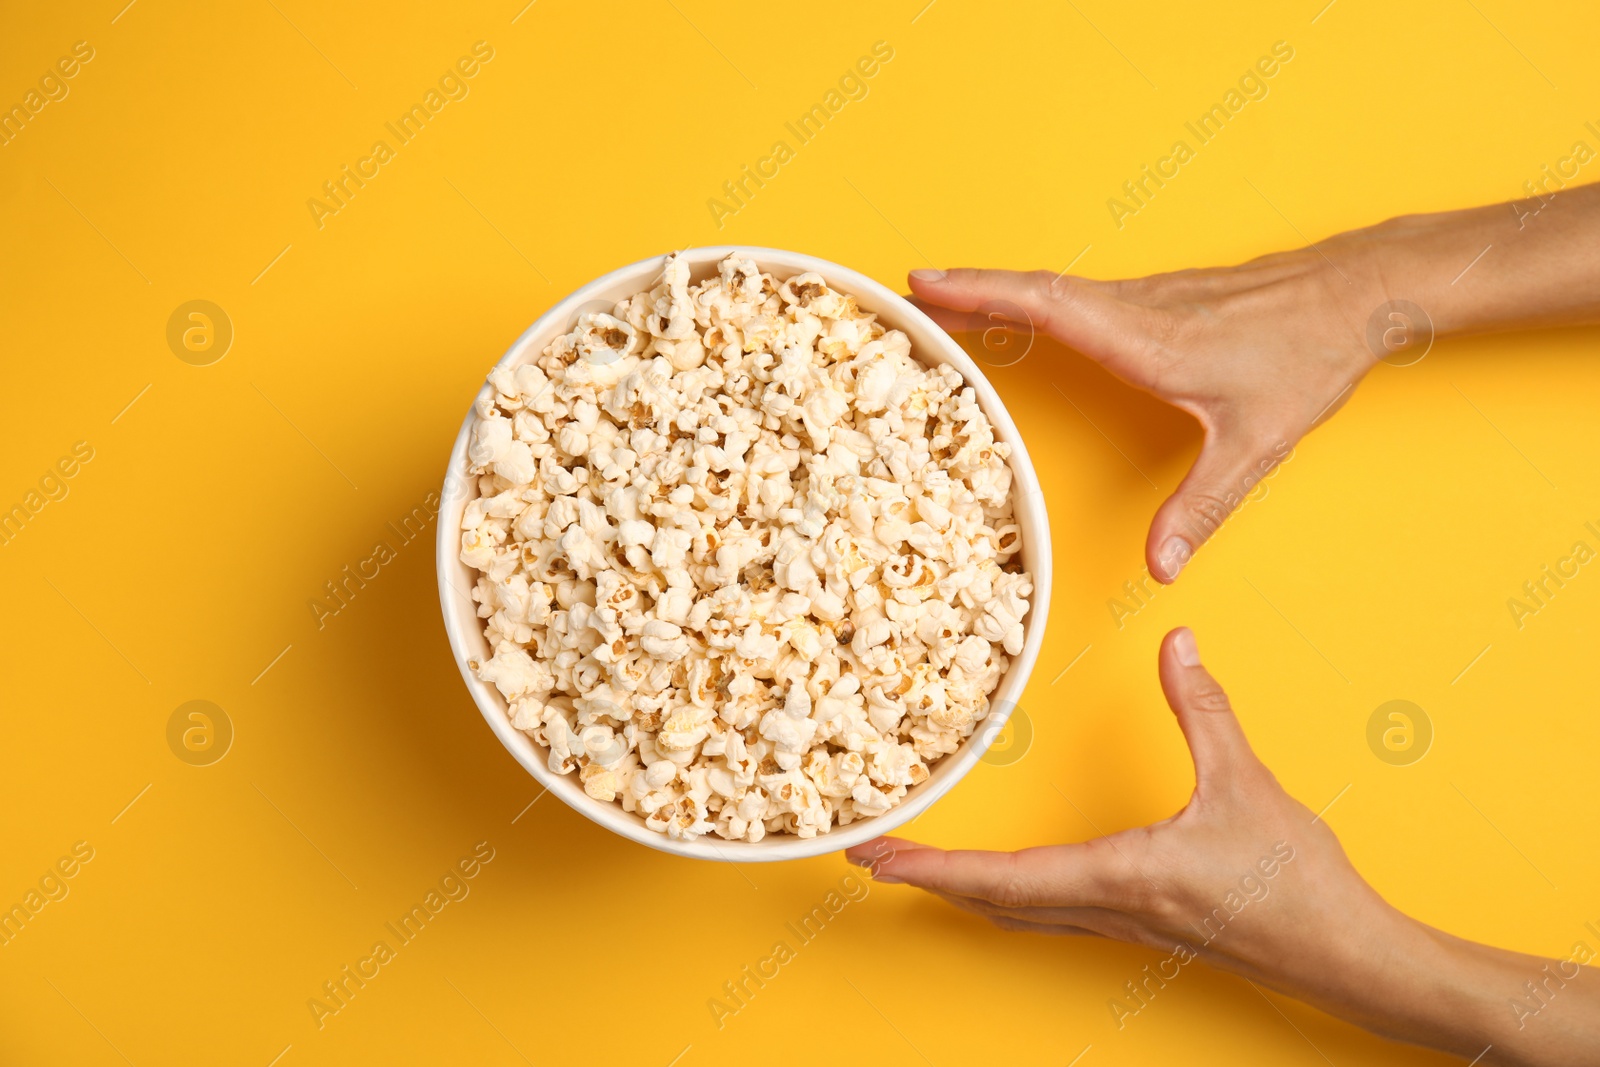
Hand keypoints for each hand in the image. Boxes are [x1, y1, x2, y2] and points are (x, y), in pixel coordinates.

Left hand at [845, 628, 1599, 1064]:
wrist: (1347, 956)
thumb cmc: (1295, 884)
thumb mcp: (1245, 782)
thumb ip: (1203, 709)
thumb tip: (1177, 643)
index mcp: (1119, 875)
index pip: (1001, 877)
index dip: (933, 867)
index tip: (877, 857)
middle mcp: (1108, 906)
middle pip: (993, 901)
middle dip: (927, 879)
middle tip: (872, 855)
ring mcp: (1122, 922)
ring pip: (1019, 913)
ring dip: (963, 890)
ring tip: (919, 867)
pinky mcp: (1142, 922)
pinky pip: (1051, 912)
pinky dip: (1007, 896)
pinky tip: (1006, 883)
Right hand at [908, 245, 1386, 581]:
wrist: (1360, 292)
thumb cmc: (1309, 358)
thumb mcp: (1256, 443)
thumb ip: (1202, 505)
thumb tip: (1160, 567)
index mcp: (1146, 336)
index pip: (1046, 306)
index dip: (981, 295)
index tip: (923, 284)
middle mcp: (1136, 307)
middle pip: (1033, 291)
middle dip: (966, 290)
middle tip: (905, 294)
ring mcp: (1147, 296)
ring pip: (1053, 289)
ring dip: (995, 291)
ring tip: (943, 304)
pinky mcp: (1159, 298)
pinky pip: (1078, 295)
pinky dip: (1033, 299)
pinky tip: (1023, 314)